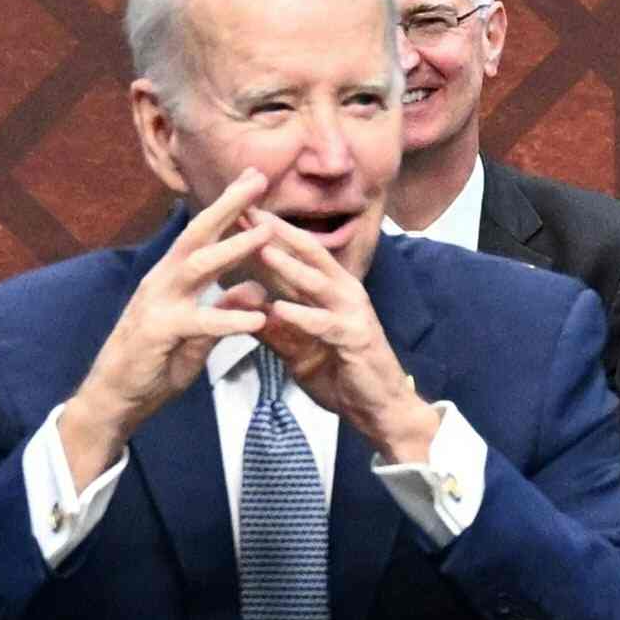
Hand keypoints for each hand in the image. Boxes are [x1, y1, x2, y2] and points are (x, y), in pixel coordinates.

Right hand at [59, 175, 283, 481]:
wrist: (114, 399)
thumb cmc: (154, 364)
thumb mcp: (198, 335)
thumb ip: (224, 309)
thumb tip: (258, 290)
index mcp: (171, 277)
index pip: (202, 233)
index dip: (228, 206)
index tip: (254, 178)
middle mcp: (162, 281)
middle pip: (197, 234)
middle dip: (228, 205)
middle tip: (258, 179)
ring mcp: (157, 304)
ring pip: (197, 266)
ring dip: (233, 248)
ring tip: (266, 234)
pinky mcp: (158, 333)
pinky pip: (198, 322)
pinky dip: (228, 318)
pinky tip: (257, 319)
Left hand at [239, 213, 446, 464]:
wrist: (378, 409)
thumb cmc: (341, 375)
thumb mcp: (299, 350)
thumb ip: (275, 328)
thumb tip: (244, 308)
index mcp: (331, 290)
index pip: (300, 252)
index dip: (271, 231)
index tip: (240, 210)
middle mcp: (344, 292)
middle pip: (310, 253)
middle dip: (278, 232)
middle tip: (247, 210)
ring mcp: (352, 313)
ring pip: (318, 282)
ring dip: (289, 265)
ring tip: (262, 248)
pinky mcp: (355, 338)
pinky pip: (325, 324)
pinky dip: (301, 315)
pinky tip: (278, 309)